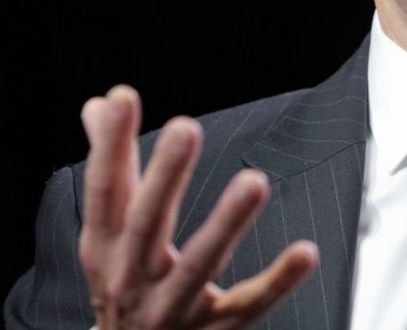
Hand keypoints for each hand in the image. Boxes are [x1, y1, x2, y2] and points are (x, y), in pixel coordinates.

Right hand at [78, 85, 318, 328]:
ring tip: (253, 182)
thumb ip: (113, 164)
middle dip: (165, 175)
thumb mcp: (108, 231)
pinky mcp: (215, 329)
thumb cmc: (124, 281)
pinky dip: (278, 280)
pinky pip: (250, 304)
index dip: (109, 144)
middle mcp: (133, 277)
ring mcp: (174, 307)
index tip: (122, 99)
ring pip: (200, 263)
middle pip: (149, 223)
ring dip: (227, 222)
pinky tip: (306, 251)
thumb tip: (100, 104)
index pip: (105, 189)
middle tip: (184, 126)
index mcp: (107, 246)